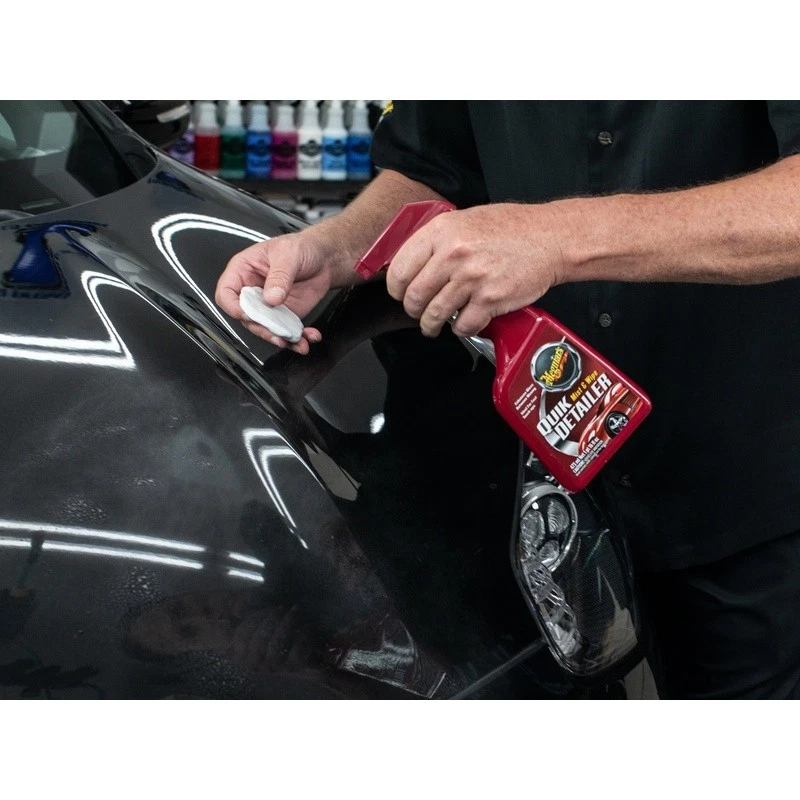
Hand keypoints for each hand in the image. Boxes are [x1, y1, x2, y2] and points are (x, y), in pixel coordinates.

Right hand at [215, 231, 331, 354]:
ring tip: (295, 340)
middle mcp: (253, 291)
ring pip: (265, 329)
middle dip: (261, 328)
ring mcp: (268, 306)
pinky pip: (285, 331)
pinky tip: (307, 338)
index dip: (234, 307)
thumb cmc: (300, 247)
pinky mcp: (284, 316)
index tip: (249, 314)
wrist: (323, 258)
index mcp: (243, 271)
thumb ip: (279, 276)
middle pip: (246, 317)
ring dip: (280, 338)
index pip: (226, 293)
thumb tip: (271, 297)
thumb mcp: (288, 254)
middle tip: (277, 332)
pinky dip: (296, 339)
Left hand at [385, 203, 568, 336]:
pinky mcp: (490, 300)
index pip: (400, 269)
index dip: (397, 288)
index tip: (401, 293)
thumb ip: (438, 240)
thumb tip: (412, 263)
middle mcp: (453, 255)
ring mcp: (472, 278)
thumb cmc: (512, 228)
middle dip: (413, 310)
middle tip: (419, 312)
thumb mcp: (466, 220)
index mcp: (442, 232)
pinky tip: (465, 321)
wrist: (550, 238)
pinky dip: (462, 328)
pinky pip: (463, 326)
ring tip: (433, 325)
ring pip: (434, 315)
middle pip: (414, 296)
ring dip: (431, 325)